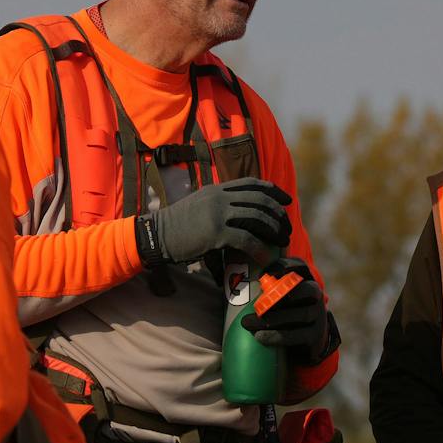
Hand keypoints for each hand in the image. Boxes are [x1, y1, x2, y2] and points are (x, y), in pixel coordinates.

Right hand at [144, 178, 291, 267]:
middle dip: (278, 214)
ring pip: (257, 217)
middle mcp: (220, 197)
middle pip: (259, 200)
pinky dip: (260, 249)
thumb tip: (236, 216)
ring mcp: (218, 213)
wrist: (155, 235)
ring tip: (283, 242)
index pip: (252, 184)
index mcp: (217, 189)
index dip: (273, 191)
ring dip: (274, 230)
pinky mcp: (215, 232)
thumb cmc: (175, 226)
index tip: (286, 200)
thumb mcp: (198, 205)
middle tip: (287, 228)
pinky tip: (267, 258)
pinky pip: (246, 240)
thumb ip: (217, 205)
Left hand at [241, 267, 333, 361]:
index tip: (264, 274)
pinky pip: (299, 335)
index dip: (284, 267)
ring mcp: (319, 316)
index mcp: (305, 279)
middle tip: (258, 302)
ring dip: (272, 319)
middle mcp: (316, 295)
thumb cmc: (284, 311)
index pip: (300, 266)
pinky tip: (260, 336)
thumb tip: (242, 283)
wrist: (305, 338)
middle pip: (307, 290)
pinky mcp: (315, 336)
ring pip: (301, 315)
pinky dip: (278, 336)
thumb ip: (267, 287)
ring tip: (247, 323)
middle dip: (282, 294)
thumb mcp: (278, 296)